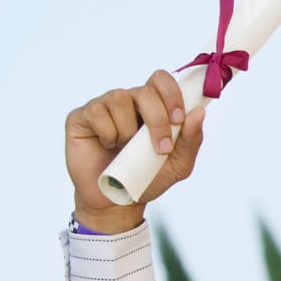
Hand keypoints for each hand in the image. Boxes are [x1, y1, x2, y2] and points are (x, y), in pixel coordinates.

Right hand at [66, 70, 205, 233]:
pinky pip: (97, 112)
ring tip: (127, 149)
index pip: (161, 80)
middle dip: (157, 120)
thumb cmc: (147, 178)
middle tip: (160, 148)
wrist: (118, 200)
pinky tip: (107, 145)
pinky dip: (108, 133)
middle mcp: (128, 101)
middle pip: (144, 91)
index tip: (178, 119)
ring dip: (129, 130)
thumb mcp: (178, 165)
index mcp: (152, 106)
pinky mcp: (81, 117)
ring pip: (120, 98)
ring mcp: (103, 106)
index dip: (172, 93)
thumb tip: (199, 113)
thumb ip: (191, 140)